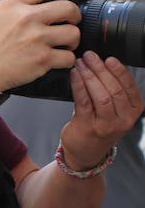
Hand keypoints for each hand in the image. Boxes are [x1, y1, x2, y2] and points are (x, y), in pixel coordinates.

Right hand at [0, 0, 81, 94]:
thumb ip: (4, 3)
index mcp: (14, 5)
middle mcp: (27, 19)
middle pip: (69, 8)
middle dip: (74, 15)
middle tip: (70, 20)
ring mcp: (37, 39)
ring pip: (74, 33)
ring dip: (73, 38)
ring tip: (65, 42)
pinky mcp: (43, 59)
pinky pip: (69, 56)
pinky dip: (67, 59)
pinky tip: (59, 58)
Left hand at [61, 51, 143, 169]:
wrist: (86, 151)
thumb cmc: (99, 125)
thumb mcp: (115, 109)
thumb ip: (114, 89)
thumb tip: (106, 62)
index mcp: (133, 111)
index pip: (130, 87)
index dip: (120, 71)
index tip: (109, 58)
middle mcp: (123, 119)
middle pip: (115, 89)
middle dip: (101, 70)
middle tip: (90, 56)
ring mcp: (106, 124)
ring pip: (101, 96)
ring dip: (89, 76)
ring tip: (81, 63)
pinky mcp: (88, 126)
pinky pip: (83, 101)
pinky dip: (78, 85)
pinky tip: (74, 74)